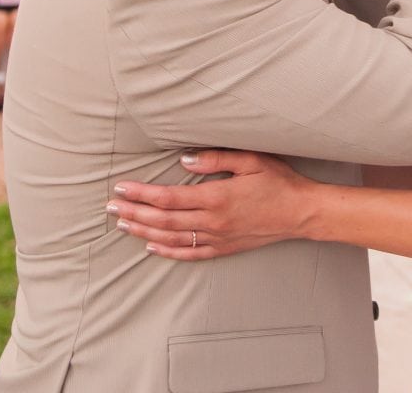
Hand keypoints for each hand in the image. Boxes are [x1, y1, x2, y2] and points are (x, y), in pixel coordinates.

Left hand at [108, 150, 314, 260]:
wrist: (302, 213)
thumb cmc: (278, 182)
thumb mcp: (251, 160)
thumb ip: (216, 158)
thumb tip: (184, 160)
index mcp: (216, 197)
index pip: (168, 197)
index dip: (141, 194)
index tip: (121, 188)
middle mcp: (212, 221)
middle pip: (163, 219)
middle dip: (133, 213)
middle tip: (110, 208)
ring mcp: (217, 237)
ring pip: (171, 238)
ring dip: (144, 232)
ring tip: (122, 225)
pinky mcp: (224, 248)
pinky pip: (190, 253)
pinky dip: (167, 252)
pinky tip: (151, 247)